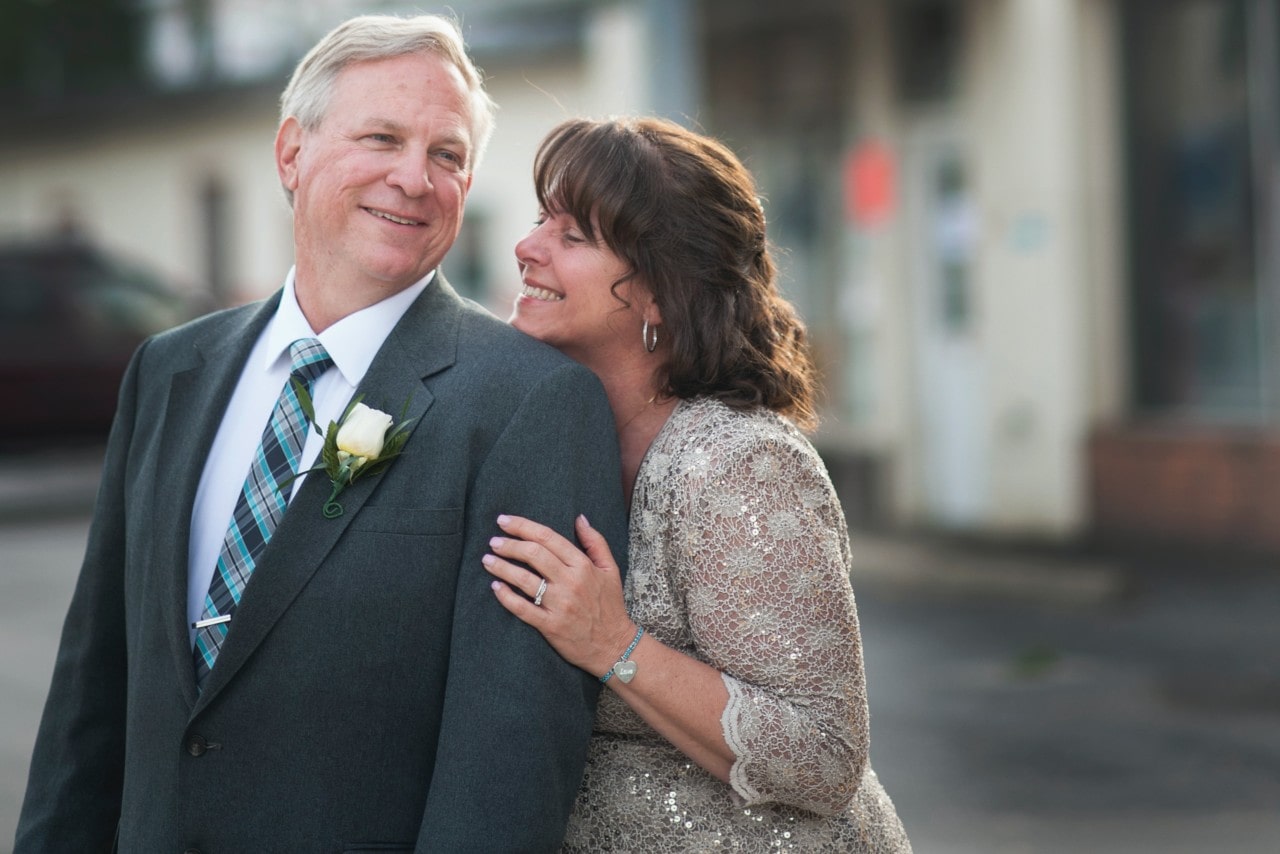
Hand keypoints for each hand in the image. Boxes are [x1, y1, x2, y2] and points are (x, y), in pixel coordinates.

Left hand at [484, 514, 635, 677]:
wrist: (614, 646)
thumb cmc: (610, 606)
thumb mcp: (610, 570)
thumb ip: (595, 542)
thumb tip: (579, 518)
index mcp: (583, 565)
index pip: (548, 538)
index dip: (523, 526)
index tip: (504, 521)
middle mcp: (571, 582)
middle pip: (533, 554)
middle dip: (509, 545)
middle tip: (493, 542)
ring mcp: (559, 605)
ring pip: (524, 579)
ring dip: (502, 567)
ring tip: (487, 560)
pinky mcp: (550, 625)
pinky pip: (522, 609)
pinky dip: (506, 597)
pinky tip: (495, 587)